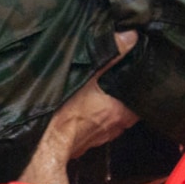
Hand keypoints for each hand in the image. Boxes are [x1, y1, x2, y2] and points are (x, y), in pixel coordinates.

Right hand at [17, 32, 140, 183]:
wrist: (42, 145)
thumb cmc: (64, 112)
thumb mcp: (88, 76)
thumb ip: (111, 56)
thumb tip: (131, 37)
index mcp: (121, 112)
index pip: (142, 100)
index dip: (141, 88)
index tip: (137, 76)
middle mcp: (115, 127)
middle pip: (128, 110)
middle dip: (123, 97)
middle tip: (116, 80)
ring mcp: (100, 137)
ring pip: (111, 119)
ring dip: (108, 108)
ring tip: (99, 91)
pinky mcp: (85, 144)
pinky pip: (95, 127)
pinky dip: (93, 118)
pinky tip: (83, 107)